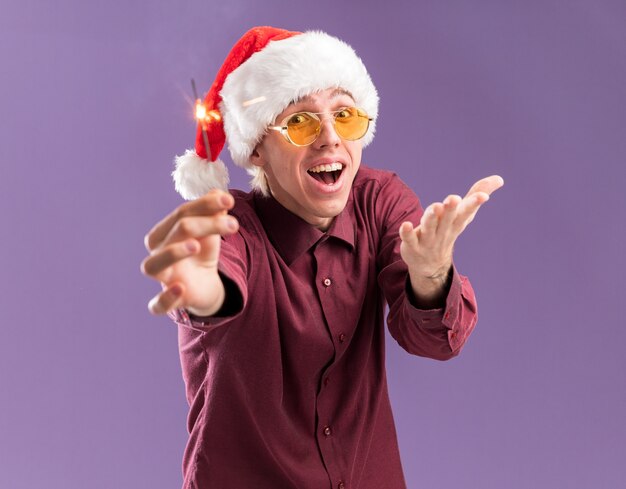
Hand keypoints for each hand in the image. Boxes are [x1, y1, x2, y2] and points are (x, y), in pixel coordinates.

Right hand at [140, 189, 238, 315]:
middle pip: (175, 232)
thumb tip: (218, 192)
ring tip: (196, 245)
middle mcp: (158, 253)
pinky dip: (164, 298)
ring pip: (153, 265)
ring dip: (172, 253)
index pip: (181, 213)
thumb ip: (214, 211)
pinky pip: (157, 304)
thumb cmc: (202, 253)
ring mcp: (163, 277)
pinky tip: (179, 289)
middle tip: (233, 224)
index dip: (204, 205)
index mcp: (164, 233)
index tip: (229, 200)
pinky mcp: (171, 301)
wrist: (205, 284)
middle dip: (205, 224)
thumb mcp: (211, 231)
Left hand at [399, 175, 503, 304]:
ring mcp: (427, 239)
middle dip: (450, 209)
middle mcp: (442, 230)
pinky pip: (409, 239)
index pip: (466, 212)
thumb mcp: (463, 214)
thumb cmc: (448, 230)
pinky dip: (407, 232)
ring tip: (435, 206)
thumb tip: (499, 179)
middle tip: (454, 198)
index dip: (474, 203)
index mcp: (455, 222)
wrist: (430, 264)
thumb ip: (477, 194)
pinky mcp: (411, 245)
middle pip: (447, 219)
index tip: (483, 196)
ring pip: (429, 227)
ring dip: (431, 218)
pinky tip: (405, 224)